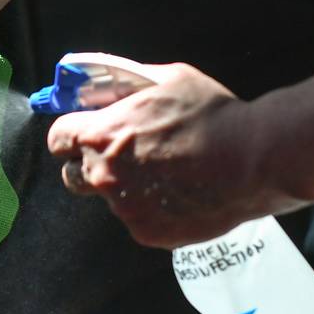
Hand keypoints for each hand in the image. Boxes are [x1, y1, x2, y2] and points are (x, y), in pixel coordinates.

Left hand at [47, 62, 304, 247]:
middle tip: (124, 155)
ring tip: (168, 174)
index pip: (57, 139)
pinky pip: (139, 218)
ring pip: (112, 199)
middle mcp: (104, 177)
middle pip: (74, 174)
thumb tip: (100, 84)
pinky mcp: (149, 233)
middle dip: (91, 164)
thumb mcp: (168, 80)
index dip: (71, 133)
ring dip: (128, 188)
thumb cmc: (213, 116)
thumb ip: (126, 84)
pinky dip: (153, 209)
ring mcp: (125, 210)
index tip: (85, 132)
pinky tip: (181, 193)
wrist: (255, 161)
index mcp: (102, 136)